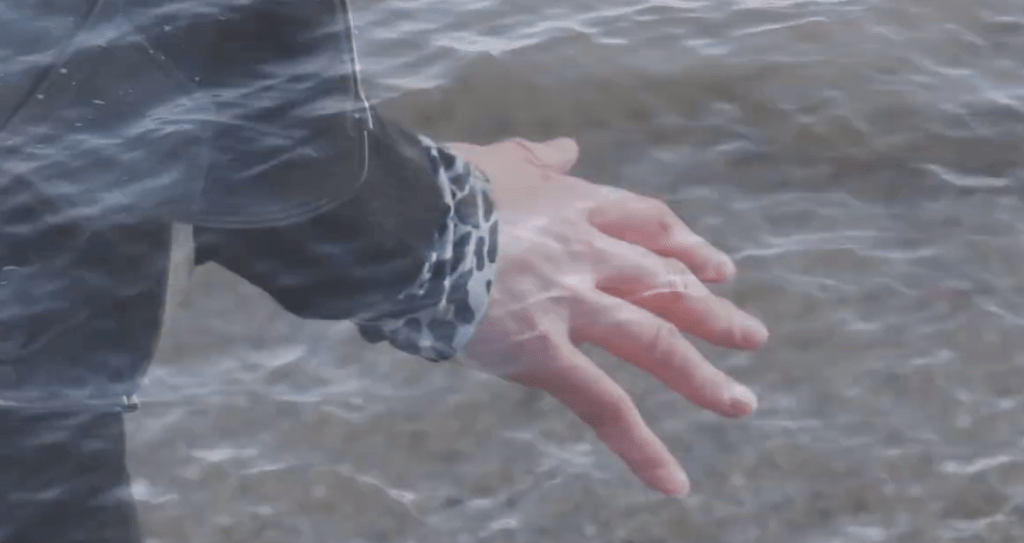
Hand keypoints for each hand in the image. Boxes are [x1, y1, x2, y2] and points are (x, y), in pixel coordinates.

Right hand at [445, 137, 767, 496]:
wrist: (402, 218)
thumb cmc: (440, 185)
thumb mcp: (499, 160)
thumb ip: (540, 158)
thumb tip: (570, 146)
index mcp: (576, 208)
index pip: (649, 226)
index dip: (687, 248)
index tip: (717, 267)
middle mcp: (585, 255)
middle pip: (665, 285)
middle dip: (713, 313)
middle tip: (752, 337)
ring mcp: (569, 305)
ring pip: (652, 342)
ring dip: (701, 376)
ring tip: (740, 403)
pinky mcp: (541, 352)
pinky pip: (601, 405)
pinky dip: (640, 446)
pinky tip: (673, 482)